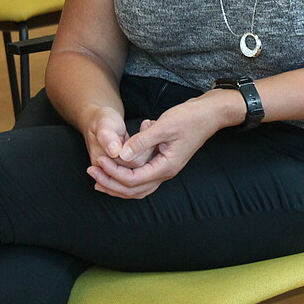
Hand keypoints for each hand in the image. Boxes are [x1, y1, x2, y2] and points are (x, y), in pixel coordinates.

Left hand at [85, 94, 221, 198]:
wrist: (211, 113)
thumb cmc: (191, 117)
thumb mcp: (164, 125)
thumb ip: (142, 141)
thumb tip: (120, 154)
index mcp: (166, 167)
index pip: (133, 180)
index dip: (113, 173)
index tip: (98, 160)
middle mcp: (166, 171)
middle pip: (133, 190)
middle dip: (110, 183)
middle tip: (92, 171)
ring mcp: (166, 167)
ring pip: (138, 186)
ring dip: (117, 182)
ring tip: (99, 176)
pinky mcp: (165, 160)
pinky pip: (143, 175)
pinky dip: (127, 174)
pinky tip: (117, 163)